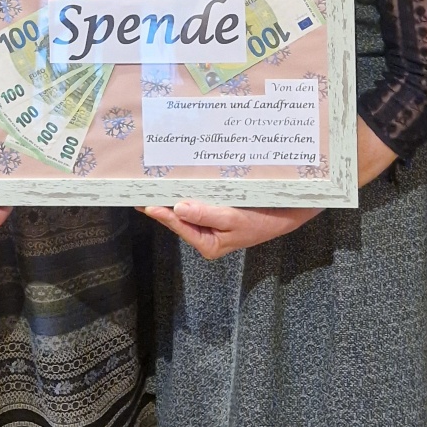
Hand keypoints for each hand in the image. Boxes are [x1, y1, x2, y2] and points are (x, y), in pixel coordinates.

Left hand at [144, 200, 309, 259]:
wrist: (286, 213)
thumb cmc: (261, 219)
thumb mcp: (233, 219)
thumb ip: (206, 214)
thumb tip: (179, 208)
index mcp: (207, 244)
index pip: (180, 226)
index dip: (162, 214)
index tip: (146, 204)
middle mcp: (205, 236)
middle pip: (179, 218)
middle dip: (163, 204)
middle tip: (140, 190)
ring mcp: (209, 224)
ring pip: (185, 209)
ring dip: (172, 197)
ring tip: (154, 184)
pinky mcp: (214, 213)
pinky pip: (196, 203)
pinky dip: (187, 192)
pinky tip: (177, 182)